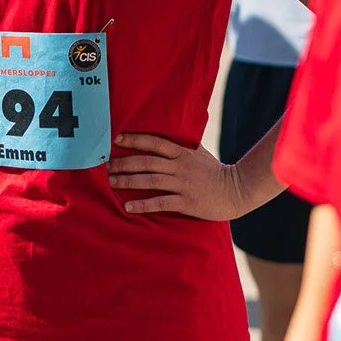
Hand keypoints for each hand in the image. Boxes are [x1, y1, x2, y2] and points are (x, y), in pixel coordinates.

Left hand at [109, 133, 249, 220]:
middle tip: (105, 165)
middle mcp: (180, 166)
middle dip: (124, 162)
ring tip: (110, 182)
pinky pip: (160, 202)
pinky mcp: (186, 202)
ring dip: (128, 181)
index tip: (116, 138)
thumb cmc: (215, 172)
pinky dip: (143, 204)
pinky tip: (128, 206)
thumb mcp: (199, 153)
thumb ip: (182, 145)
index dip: (135, 139)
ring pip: (150, 181)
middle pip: (147, 161)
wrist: (236, 190)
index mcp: (182, 153)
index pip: (155, 142)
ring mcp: (183, 184)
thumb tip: (166, 134)